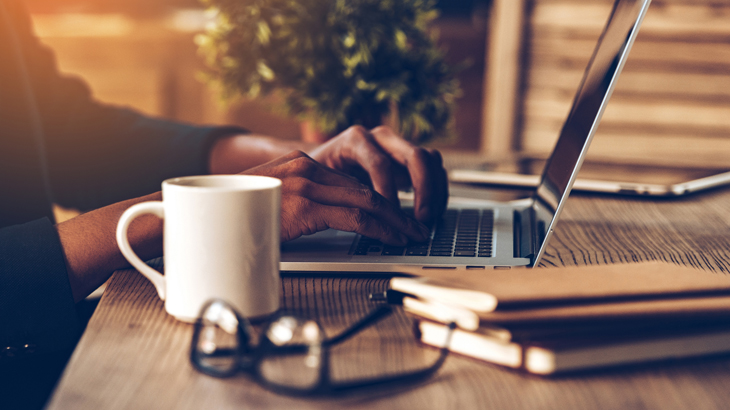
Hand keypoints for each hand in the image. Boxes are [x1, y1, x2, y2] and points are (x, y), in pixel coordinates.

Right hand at [243, 151, 430, 244]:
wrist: (203, 215)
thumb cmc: (236, 215)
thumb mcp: (272, 201)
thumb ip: (300, 203)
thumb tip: (326, 219)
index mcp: (300, 163)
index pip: (351, 183)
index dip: (379, 201)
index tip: (395, 216)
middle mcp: (306, 167)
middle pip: (364, 189)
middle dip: (395, 211)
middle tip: (414, 226)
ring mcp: (306, 184)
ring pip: (366, 201)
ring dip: (395, 221)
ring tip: (412, 235)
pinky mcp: (305, 205)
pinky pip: (355, 217)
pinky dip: (380, 229)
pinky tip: (392, 238)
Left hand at [309, 125, 447, 224]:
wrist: (316, 165)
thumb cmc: (315, 175)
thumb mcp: (317, 180)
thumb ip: (331, 190)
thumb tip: (345, 214)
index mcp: (356, 139)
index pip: (380, 164)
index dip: (388, 193)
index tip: (390, 218)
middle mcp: (381, 137)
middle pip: (415, 156)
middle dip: (423, 189)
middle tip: (421, 218)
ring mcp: (397, 145)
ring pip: (430, 160)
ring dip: (435, 191)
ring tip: (427, 219)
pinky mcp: (408, 158)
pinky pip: (434, 169)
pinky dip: (437, 191)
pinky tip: (431, 214)